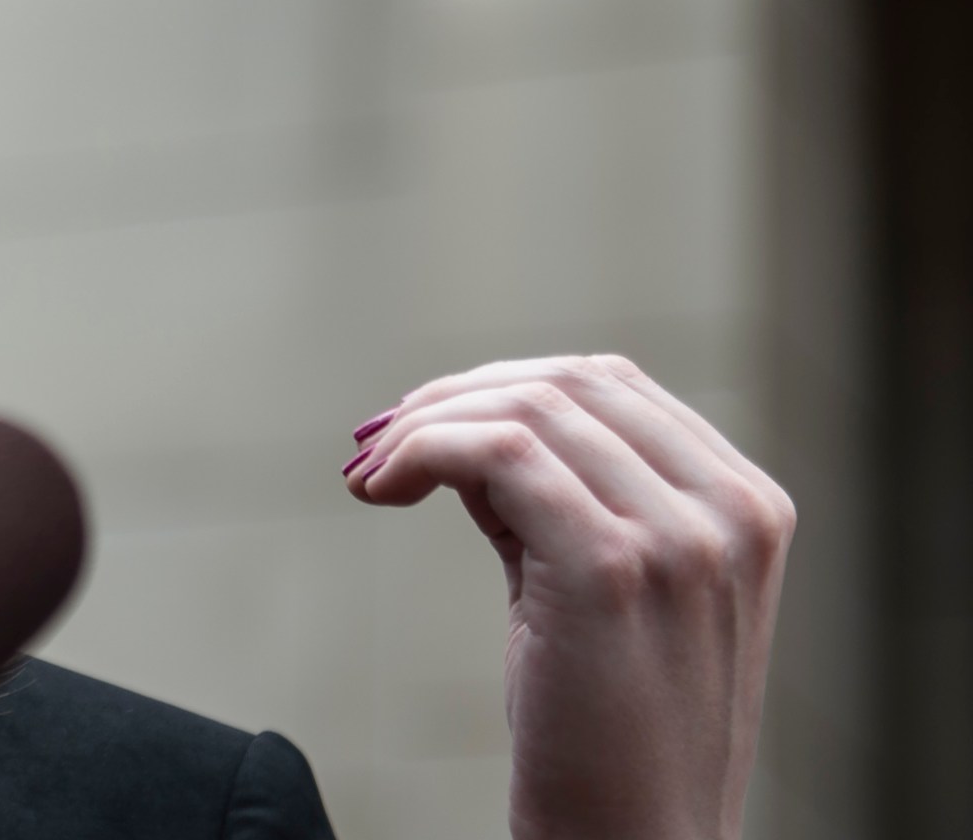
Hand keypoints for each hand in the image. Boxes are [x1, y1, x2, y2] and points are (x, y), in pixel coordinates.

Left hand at [342, 355, 793, 839]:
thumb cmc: (607, 734)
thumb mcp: (602, 590)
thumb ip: (554, 501)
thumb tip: (460, 429)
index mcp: (747, 506)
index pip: (609, 385)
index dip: (498, 386)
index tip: (418, 425)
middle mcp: (731, 511)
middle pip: (565, 383)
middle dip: (452, 399)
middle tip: (375, 444)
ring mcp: (682, 538)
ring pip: (526, 408)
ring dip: (424, 424)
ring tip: (370, 472)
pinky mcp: (614, 568)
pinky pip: (500, 452)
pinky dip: (423, 449)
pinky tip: (379, 489)